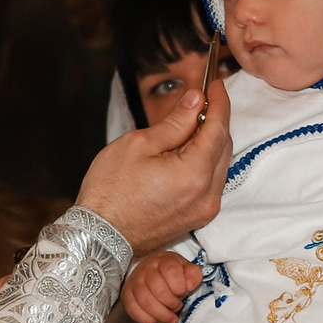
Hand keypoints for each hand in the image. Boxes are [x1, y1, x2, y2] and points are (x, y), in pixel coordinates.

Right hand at [74, 76, 231, 255]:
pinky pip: (211, 183)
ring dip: (211, 142)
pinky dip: (205, 163)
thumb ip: (175, 122)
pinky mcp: (197, 218)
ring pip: (219, 165)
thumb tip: (196, 102)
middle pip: (224, 147)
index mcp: (194, 173)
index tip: (215, 85)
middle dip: (216, 120)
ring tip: (190, 124)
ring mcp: (204, 210)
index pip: (219, 128)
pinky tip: (188, 151)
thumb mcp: (139, 145)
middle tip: (201, 101)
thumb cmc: (111, 191)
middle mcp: (207, 195)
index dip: (219, 103)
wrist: (99, 237)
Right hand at [122, 253, 202, 322]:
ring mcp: (134, 281)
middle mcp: (146, 269)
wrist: (153, 272)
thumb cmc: (173, 274)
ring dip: (160, 314)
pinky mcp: (127, 294)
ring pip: (145, 300)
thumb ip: (193, 275)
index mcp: (163, 260)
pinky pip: (133, 309)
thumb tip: (189, 285)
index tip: (183, 292)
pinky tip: (156, 320)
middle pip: (157, 289)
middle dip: (171, 303)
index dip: (179, 287)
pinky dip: (146, 319)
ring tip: (170, 318)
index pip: (170, 271)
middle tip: (177, 307)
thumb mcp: (187, 270)